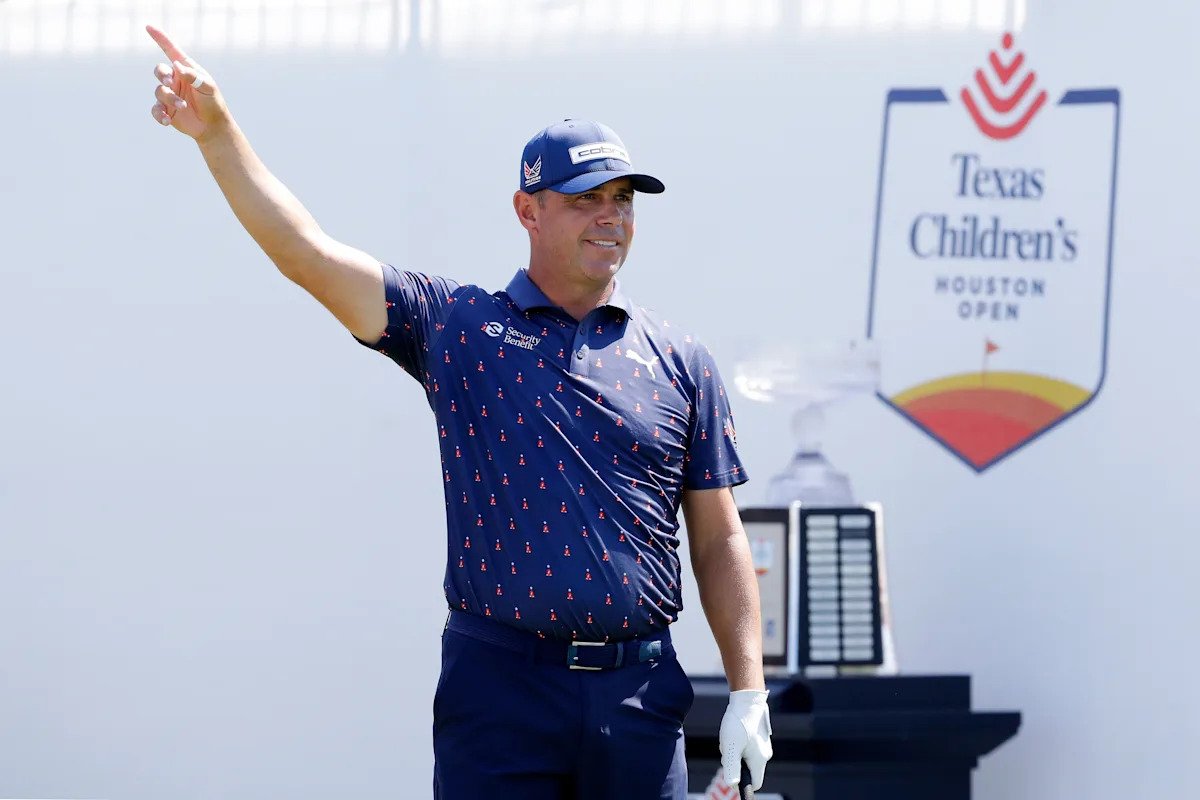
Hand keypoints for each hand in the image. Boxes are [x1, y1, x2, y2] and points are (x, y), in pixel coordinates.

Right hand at [145, 24, 227, 140]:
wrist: (213, 126)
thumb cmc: (213, 103)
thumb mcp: (207, 87)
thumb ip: (194, 76)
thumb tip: (177, 66)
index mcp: (185, 70)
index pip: (171, 51)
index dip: (160, 38)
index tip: (149, 26)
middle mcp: (175, 80)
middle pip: (159, 70)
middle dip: (162, 75)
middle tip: (171, 83)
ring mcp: (169, 94)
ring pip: (159, 91)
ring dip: (170, 99)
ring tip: (183, 106)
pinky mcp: (166, 109)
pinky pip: (155, 109)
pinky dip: (159, 114)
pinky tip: (167, 120)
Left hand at [719, 689, 771, 791]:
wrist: (747, 698)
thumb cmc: (739, 722)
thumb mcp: (731, 746)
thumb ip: (732, 767)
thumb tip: (732, 785)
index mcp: (760, 760)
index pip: (754, 783)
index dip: (741, 782)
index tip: (730, 769)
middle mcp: (764, 754)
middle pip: (747, 769)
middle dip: (735, 762)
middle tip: (728, 747)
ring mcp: (762, 745)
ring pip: (745, 757)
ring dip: (734, 751)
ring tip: (730, 737)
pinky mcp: (758, 737)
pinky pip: (746, 747)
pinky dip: (737, 743)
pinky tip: (733, 731)